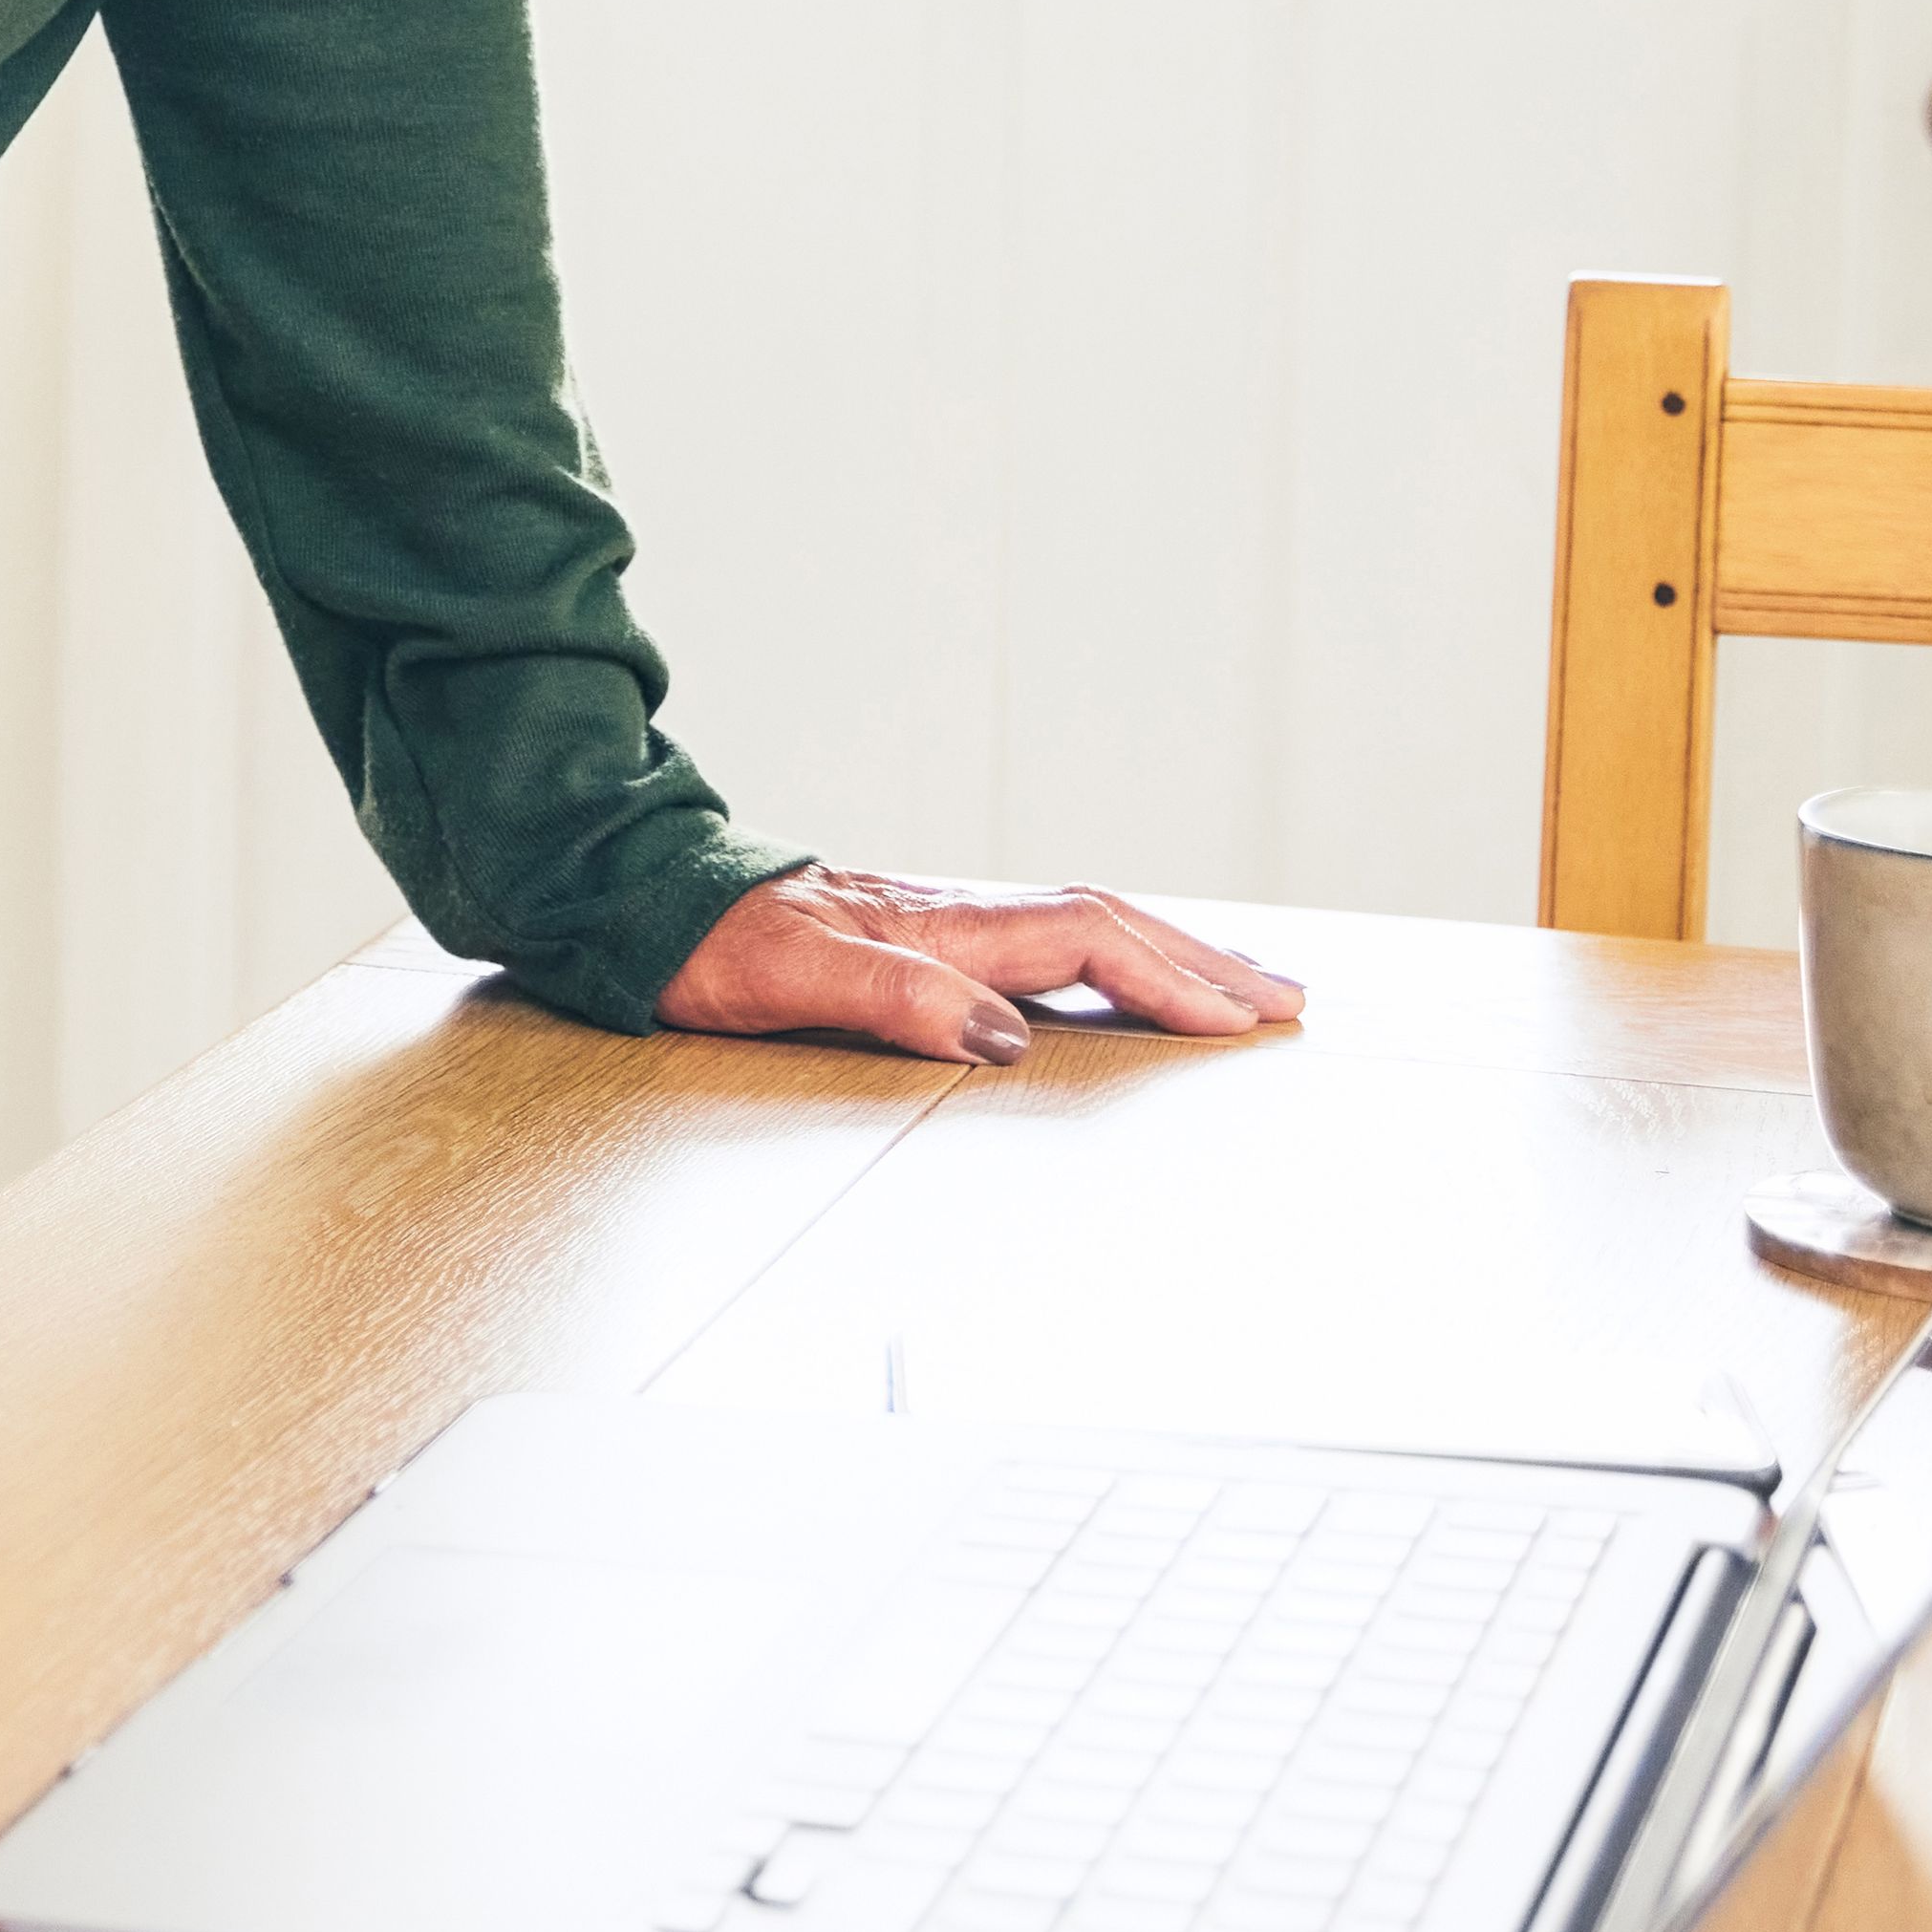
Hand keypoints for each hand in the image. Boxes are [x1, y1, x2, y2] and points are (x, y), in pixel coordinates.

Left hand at [656, 865, 1305, 1067]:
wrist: (645, 899)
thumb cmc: (706, 944)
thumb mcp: (788, 980)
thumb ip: (892, 998)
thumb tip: (999, 1032)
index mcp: (939, 925)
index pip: (1083, 943)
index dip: (1165, 981)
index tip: (1236, 1020)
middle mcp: (952, 916)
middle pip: (1106, 927)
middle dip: (1201, 963)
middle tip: (1286, 999)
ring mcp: (941, 922)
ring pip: (1083, 928)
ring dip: (1168, 955)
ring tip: (1239, 985)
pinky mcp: (922, 936)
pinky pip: (1044, 940)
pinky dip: (1108, 957)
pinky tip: (1120, 976)